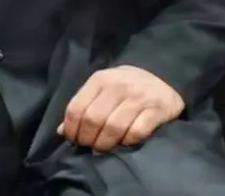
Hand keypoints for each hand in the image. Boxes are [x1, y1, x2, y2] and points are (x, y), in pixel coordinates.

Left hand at [57, 65, 184, 152]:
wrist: (163, 76)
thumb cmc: (126, 87)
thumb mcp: (102, 89)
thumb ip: (83, 107)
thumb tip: (61, 131)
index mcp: (100, 80)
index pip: (76, 108)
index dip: (71, 129)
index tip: (73, 140)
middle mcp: (118, 86)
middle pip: (93, 120)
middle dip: (87, 139)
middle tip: (89, 147)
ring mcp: (139, 97)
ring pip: (113, 128)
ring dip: (105, 144)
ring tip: (103, 148)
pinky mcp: (157, 110)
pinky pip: (136, 132)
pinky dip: (127, 141)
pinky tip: (124, 143)